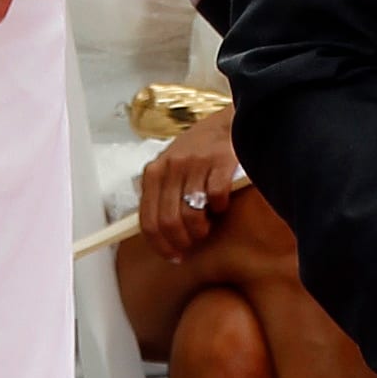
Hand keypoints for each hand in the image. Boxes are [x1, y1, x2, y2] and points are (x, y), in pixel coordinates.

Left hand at [138, 109, 239, 260]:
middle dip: (181, 240)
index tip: (172, 256)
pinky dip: (219, 208)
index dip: (160, 244)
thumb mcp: (170, 165)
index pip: (148, 220)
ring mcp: (196, 163)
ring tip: (206, 228)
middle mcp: (172, 167)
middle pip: (169, 221)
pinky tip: (221, 206)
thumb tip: (158, 232)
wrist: (228, 122)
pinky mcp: (221, 161)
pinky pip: (216, 198)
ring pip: (192, 214)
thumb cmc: (198, 149)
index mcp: (154, 171)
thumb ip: (161, 191)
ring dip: (200, 229)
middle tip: (192, 244)